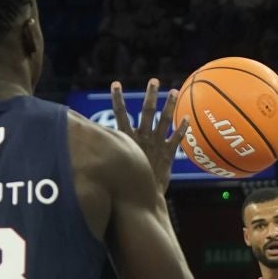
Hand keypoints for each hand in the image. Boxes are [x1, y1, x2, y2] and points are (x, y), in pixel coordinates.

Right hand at [111, 78, 185, 193]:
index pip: (120, 114)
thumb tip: (90, 141)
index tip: (115, 84)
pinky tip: (187, 118)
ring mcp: (156, 145)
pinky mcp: (168, 154)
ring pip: (164, 120)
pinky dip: (182, 128)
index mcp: (127, 138)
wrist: (142, 198)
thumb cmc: (123, 183)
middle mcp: (142, 138)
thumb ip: (106, 150)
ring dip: (170, 105)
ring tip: (174, 91)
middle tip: (154, 80)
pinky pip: (177, 139)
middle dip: (151, 95)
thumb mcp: (112, 162)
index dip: (117, 98)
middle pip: (147, 111)